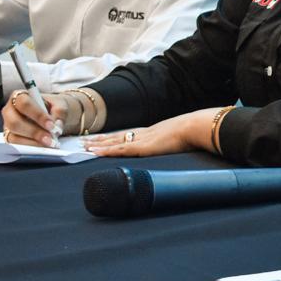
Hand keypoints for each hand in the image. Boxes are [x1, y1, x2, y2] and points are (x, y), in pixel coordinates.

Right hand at [1, 90, 69, 146]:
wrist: (52, 115)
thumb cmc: (52, 107)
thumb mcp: (59, 104)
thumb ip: (60, 112)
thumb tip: (57, 126)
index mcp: (20, 97)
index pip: (24, 104)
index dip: (37, 115)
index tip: (51, 125)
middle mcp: (10, 110)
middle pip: (15, 122)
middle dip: (34, 132)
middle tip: (51, 138)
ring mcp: (8, 125)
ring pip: (14, 135)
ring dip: (33, 142)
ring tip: (50, 144)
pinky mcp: (10, 137)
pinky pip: (16, 144)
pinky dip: (31, 147)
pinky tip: (43, 147)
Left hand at [83, 108, 218, 156]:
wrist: (196, 127)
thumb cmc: (194, 132)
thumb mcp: (184, 137)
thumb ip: (179, 140)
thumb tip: (183, 144)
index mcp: (154, 132)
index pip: (130, 134)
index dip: (116, 136)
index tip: (104, 137)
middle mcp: (145, 134)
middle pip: (119, 136)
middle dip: (102, 139)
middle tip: (85, 141)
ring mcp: (143, 140)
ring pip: (115, 142)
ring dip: (99, 145)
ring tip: (84, 147)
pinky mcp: (143, 147)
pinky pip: (120, 149)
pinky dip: (107, 151)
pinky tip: (96, 153)